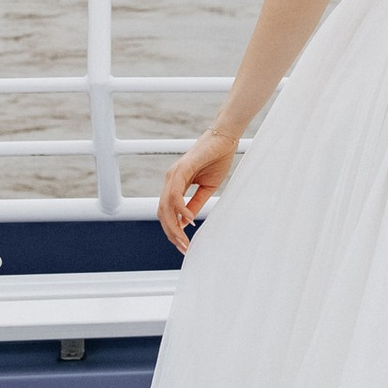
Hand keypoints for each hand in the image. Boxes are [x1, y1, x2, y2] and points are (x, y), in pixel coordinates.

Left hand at [159, 127, 237, 252]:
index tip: (184, 245)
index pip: (167, 212)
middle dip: (172, 234)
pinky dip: (180, 208)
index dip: (173, 230)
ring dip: (174, 226)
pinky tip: (188, 219)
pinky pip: (175, 193)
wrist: (225, 138)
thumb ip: (195, 204)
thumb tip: (184, 222)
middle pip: (163, 213)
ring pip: (166, 206)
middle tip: (184, 248)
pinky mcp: (181, 169)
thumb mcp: (206, 189)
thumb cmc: (217, 159)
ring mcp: (174, 174)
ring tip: (184, 240)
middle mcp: (170, 179)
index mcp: (175, 184)